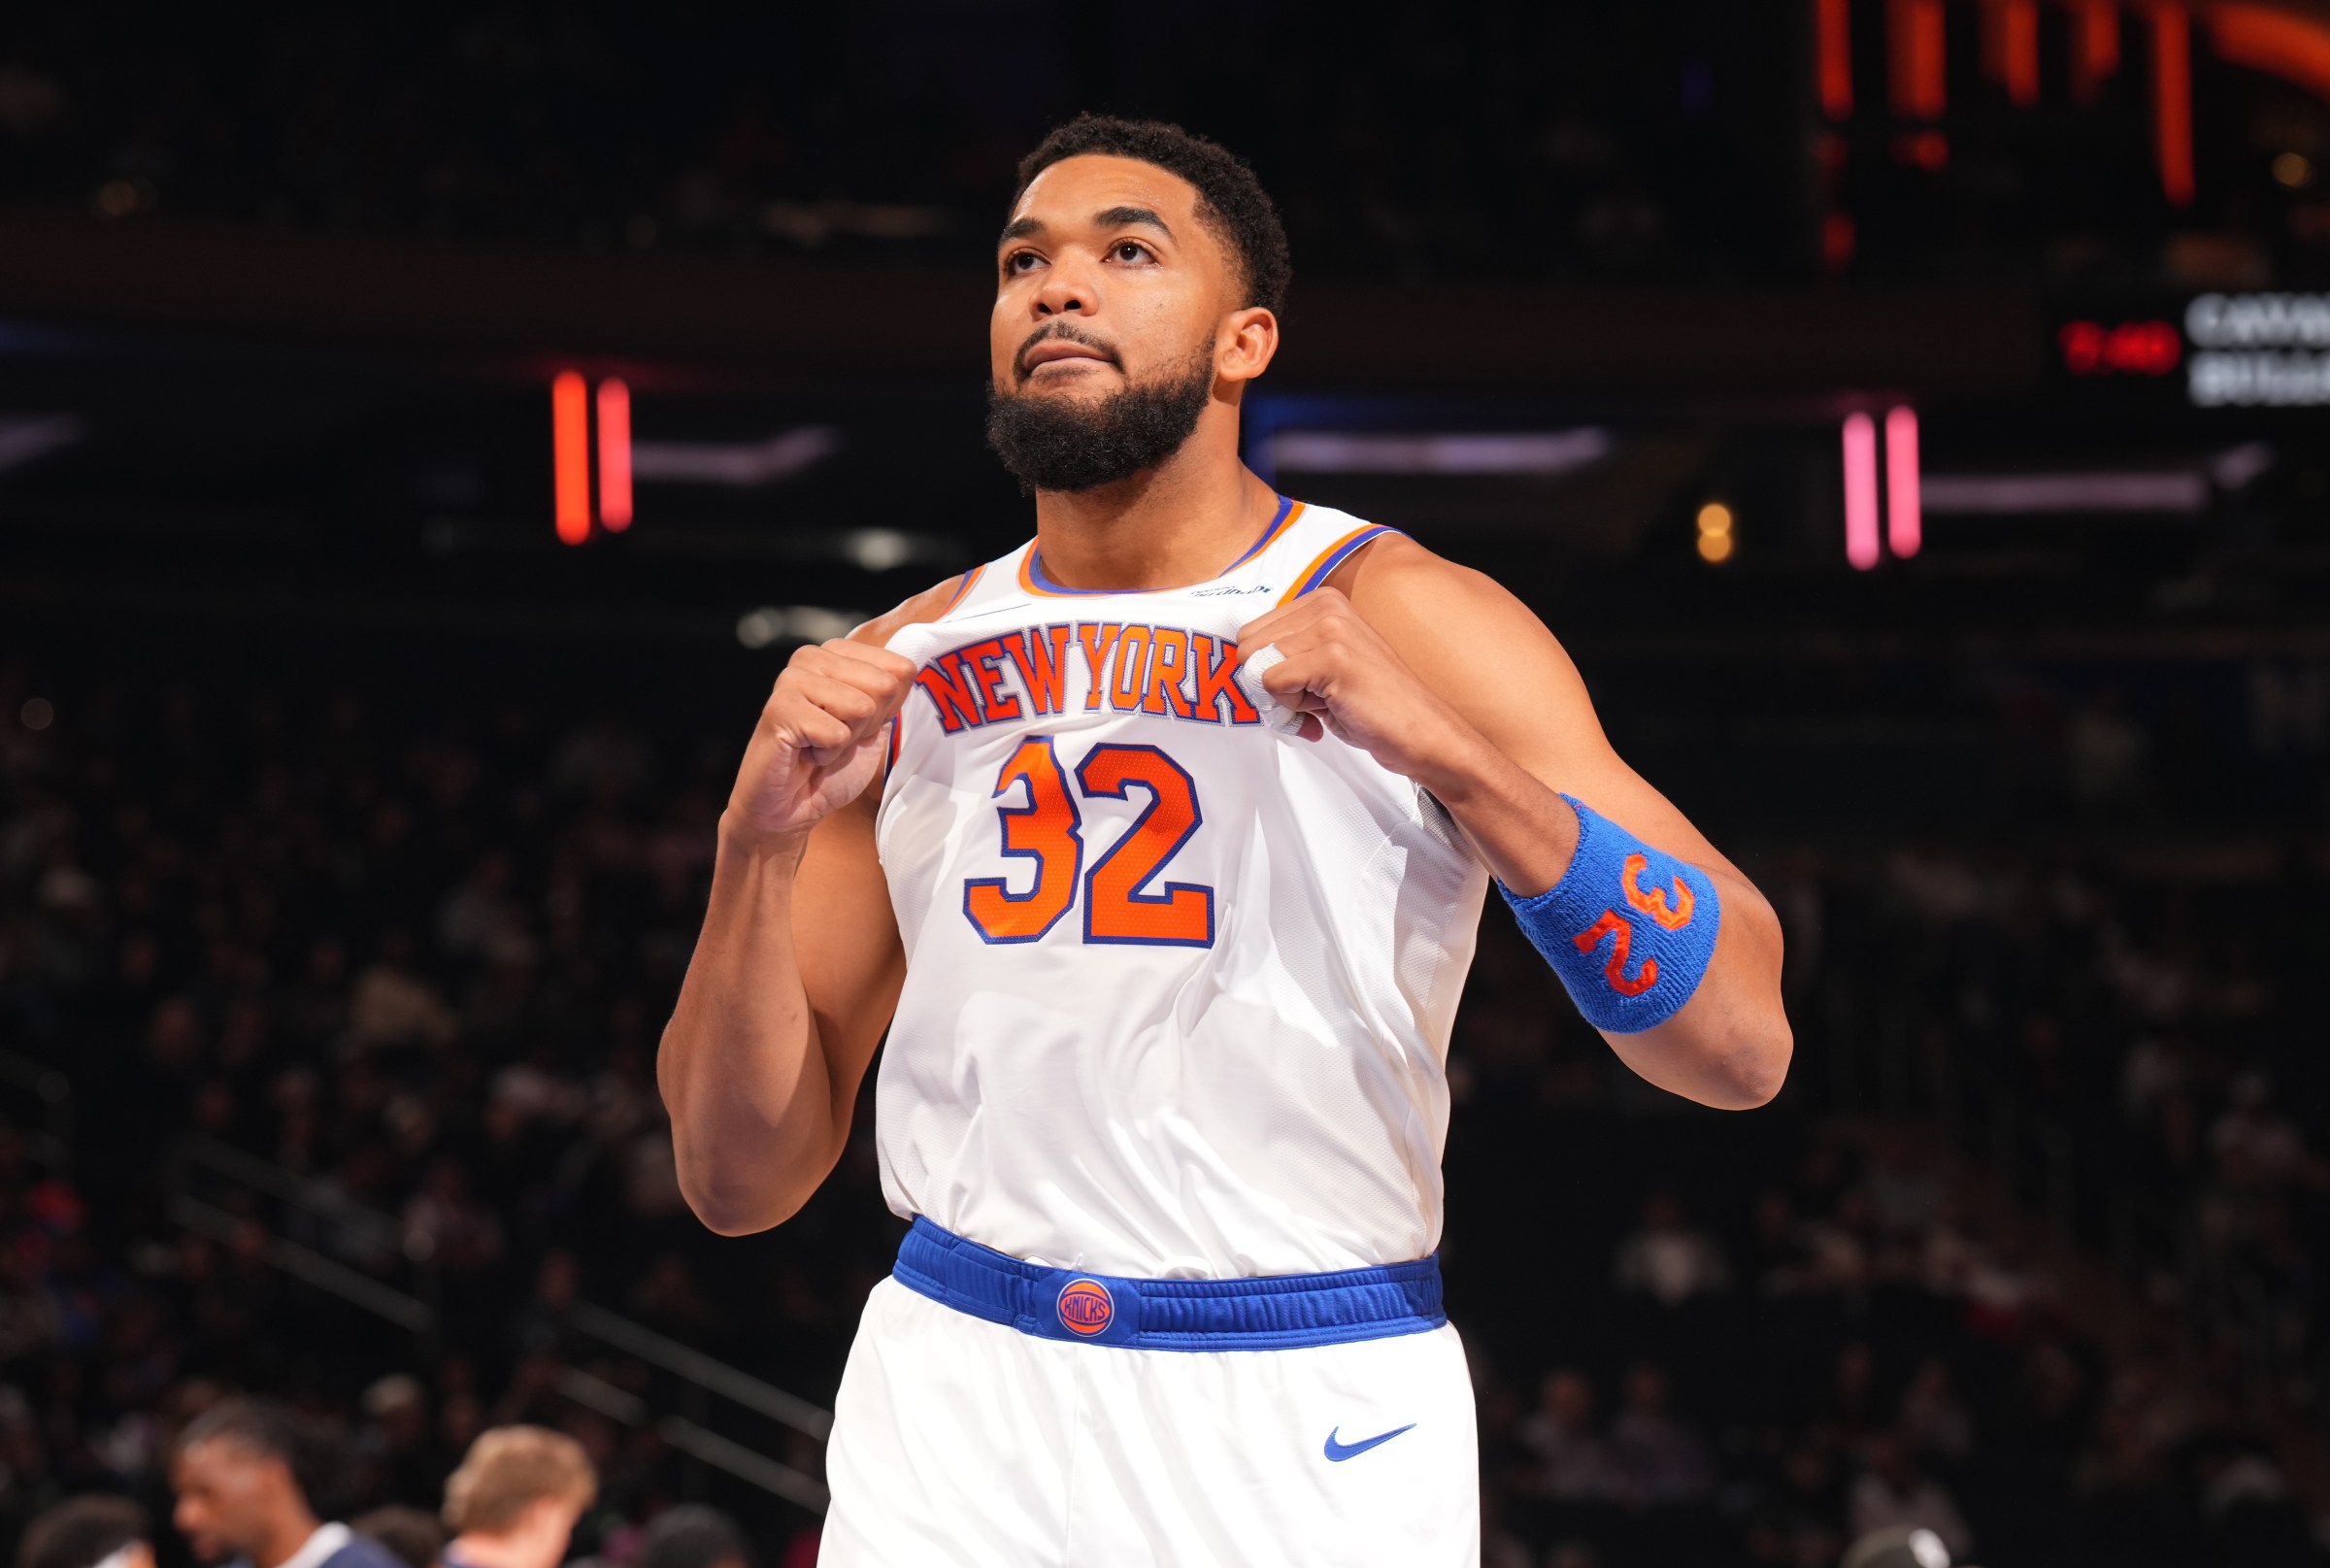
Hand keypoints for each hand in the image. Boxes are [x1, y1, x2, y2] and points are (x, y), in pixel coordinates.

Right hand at [725, 638, 917, 849]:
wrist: (787, 808)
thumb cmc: (828, 767)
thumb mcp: (874, 726)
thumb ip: (890, 697)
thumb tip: (907, 670)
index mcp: (838, 653)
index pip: (901, 669)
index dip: (888, 709)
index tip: (857, 726)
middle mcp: (812, 657)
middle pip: (884, 686)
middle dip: (868, 725)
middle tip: (835, 738)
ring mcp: (792, 678)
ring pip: (862, 707)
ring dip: (846, 740)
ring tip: (818, 745)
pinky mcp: (781, 707)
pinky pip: (837, 733)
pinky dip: (827, 755)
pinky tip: (804, 753)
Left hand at [1235, 588, 1478, 787]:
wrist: (1421, 732)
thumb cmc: (1374, 705)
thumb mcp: (1322, 666)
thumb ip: (1287, 656)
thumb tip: (1242, 666)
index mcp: (1323, 602)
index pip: (1251, 632)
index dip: (1264, 670)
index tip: (1297, 688)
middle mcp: (1327, 606)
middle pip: (1247, 646)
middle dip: (1267, 683)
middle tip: (1306, 702)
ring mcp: (1331, 628)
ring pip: (1258, 665)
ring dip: (1281, 698)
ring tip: (1320, 705)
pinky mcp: (1333, 657)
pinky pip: (1272, 683)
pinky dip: (1290, 710)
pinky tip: (1325, 712)